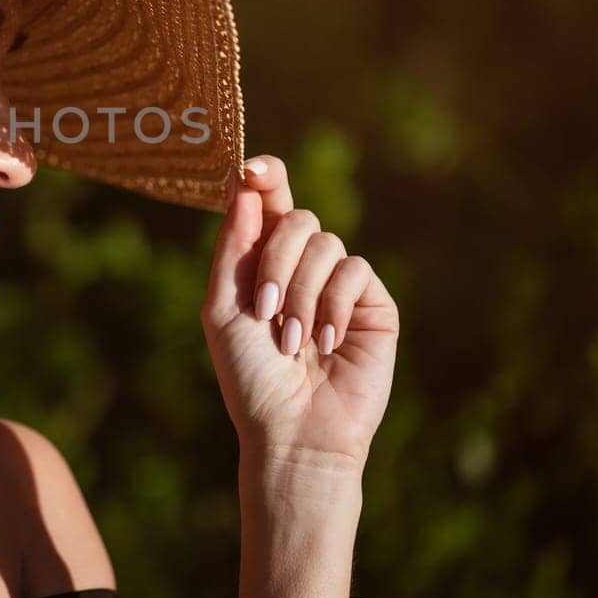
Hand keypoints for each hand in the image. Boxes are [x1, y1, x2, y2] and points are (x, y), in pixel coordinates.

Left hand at [200, 156, 399, 479]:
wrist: (292, 429)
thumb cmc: (250, 376)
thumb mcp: (224, 307)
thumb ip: (233, 246)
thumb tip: (245, 184)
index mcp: (263, 261)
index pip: (269, 202)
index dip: (265, 176)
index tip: (253, 168)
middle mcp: (302, 266)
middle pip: (296, 217)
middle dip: (276, 261)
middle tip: (265, 311)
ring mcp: (340, 283)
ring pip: (326, 243)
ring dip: (301, 294)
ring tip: (294, 343)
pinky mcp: (372, 303)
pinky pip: (355, 270)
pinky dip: (333, 304)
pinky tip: (326, 343)